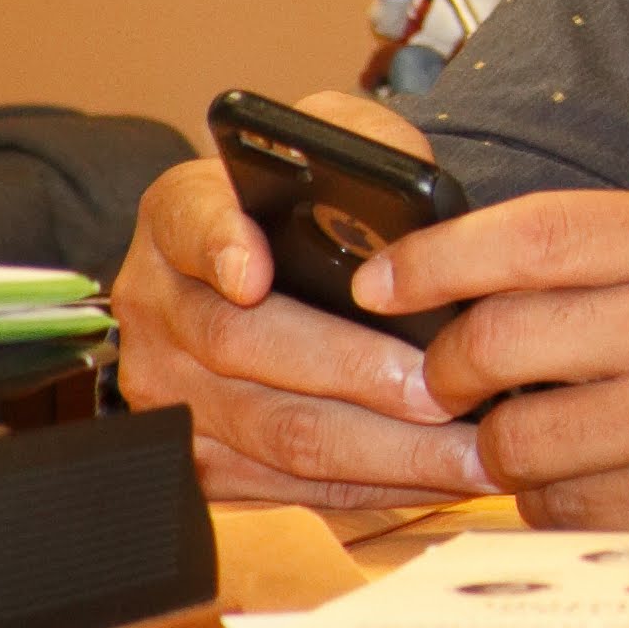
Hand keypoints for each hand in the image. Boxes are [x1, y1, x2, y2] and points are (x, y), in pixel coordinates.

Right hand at [107, 98, 496, 510]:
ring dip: (383, 448)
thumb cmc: (312, 208)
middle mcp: (158, 304)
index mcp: (180, 214)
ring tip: (469, 448)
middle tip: (438, 387)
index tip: (253, 273)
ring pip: (276, 431)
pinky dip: (374, 482)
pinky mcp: (202, 456)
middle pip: (245, 346)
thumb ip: (364, 143)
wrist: (264, 275)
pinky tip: (443, 473)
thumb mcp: (331, 145)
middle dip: (353, 373)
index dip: (220, 246)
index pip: (191, 224)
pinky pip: (292, 484)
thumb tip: (413, 184)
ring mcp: (170, 390)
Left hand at [381, 176, 628, 537]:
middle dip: (453, 363)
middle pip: (501, 344)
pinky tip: (609, 472)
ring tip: (546, 422)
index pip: (529, 238)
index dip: (433, 259)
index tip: (382, 279)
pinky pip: (571, 513)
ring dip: (508, 440)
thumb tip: (495, 258)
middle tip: (455, 369)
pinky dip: (565, 498)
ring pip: (522, 444)